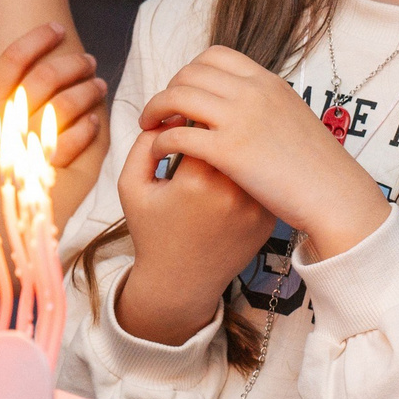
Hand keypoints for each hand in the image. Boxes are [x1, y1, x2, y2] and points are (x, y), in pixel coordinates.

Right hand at [0, 23, 106, 174]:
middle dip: (72, 63)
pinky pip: (72, 143)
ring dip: (87, 91)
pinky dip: (86, 129)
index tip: (57, 28)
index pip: (12, 59)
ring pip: (65, 106)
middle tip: (88, 60)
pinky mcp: (42, 171)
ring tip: (98, 86)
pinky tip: (94, 121)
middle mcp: (4, 122)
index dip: (38, 38)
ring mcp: (25, 146)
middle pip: (46, 78)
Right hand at [114, 127, 270, 346]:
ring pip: (249, 154)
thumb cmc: (153, 233)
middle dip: (215, 129)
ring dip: (234, 147)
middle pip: (231, 134)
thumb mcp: (131, 188)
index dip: (189, 118)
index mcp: (197, 180)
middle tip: (200, 135)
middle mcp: (232, 191)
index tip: (180, 126)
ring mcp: (254, 206)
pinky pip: (259, 177)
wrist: (181, 283)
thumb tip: (167, 115)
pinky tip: (229, 179)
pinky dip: (246, 171)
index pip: (202, 123)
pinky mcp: (266, 217)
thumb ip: (143, 144)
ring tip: (216, 155)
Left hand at [138, 48, 387, 258]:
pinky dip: (160, 141)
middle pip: (189, 74)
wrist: (335, 194)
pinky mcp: (229, 151)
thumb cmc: (317, 166)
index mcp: (267, 82)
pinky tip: (159, 153)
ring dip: (155, 110)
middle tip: (160, 113)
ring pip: (176, 97)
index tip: (183, 93)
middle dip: (168, 90)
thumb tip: (244, 102)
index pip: (215, 56)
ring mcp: (239, 119)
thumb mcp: (293, 117)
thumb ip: (266, 104)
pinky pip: (178, 134)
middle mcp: (251, 93)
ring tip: (150, 128)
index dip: (190, 71)